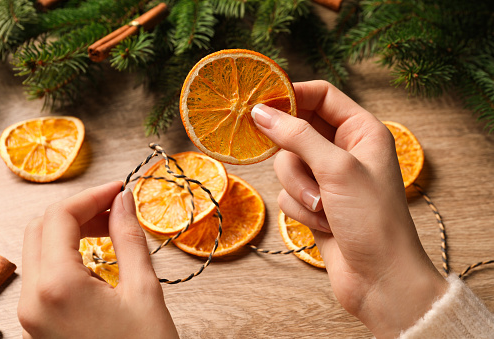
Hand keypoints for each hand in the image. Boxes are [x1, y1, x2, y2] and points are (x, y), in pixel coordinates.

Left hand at [18, 182, 178, 338]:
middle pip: (43, 228)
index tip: (119, 190)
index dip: (92, 196)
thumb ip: (129, 238)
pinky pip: (43, 272)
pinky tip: (96, 254)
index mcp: (57, 288)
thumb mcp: (143, 290)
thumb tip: (123, 202)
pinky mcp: (40, 322)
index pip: (60, 217)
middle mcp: (34, 300)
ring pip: (40, 248)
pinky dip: (67, 252)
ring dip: (72, 229)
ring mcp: (32, 314)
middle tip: (115, 208)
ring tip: (109, 228)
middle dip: (80, 210)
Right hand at [251, 80, 447, 337]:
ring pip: (287, 165)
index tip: (260, 104)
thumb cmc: (373, 219)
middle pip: (297, 131)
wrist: (380, 278)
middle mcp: (343, 150)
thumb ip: (297, 136)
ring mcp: (327, 177)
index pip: (321, 96)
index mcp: (361, 131)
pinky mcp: (313, 202)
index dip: (292, 96)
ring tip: (324, 208)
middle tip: (305, 171)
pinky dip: (300, 209)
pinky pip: (287, 192)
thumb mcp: (337, 169)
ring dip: (300, 189)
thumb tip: (262, 112)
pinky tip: (324, 224)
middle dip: (296, 158)